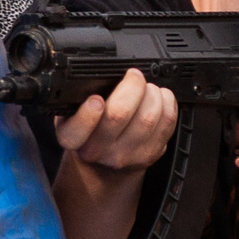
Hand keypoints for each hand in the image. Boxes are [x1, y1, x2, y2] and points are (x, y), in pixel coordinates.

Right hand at [54, 68, 178, 181]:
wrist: (103, 166)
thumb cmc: (89, 130)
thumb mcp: (71, 114)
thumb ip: (77, 97)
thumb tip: (99, 73)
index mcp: (72, 138)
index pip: (76, 131)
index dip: (88, 114)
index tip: (96, 100)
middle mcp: (98, 150)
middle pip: (119, 115)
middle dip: (132, 86)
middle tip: (134, 76)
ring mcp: (126, 155)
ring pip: (147, 118)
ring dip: (152, 93)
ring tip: (147, 88)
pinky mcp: (149, 154)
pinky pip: (166, 123)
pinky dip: (167, 102)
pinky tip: (159, 98)